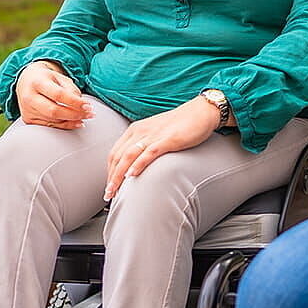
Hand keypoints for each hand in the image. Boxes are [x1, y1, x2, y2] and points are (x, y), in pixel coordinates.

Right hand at [15, 61, 91, 128]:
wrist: (26, 81)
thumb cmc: (47, 79)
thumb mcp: (60, 78)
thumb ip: (71, 90)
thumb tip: (81, 106)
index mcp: (37, 82)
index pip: (58, 95)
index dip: (75, 102)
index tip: (88, 105)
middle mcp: (29, 97)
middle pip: (54, 111)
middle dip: (74, 114)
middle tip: (89, 114)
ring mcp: (27, 110)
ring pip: (52, 120)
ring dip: (72, 121)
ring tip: (85, 117)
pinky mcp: (28, 119)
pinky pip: (49, 126)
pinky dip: (65, 125)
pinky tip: (76, 123)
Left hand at [104, 98, 221, 200]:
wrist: (200, 112)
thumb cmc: (180, 124)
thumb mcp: (155, 134)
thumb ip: (144, 145)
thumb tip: (135, 164)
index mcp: (135, 130)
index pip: (114, 153)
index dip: (109, 171)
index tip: (109, 186)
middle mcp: (140, 131)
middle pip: (118, 157)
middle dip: (111, 177)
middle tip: (108, 194)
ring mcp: (153, 135)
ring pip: (128, 156)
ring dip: (118, 175)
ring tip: (113, 190)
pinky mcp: (167, 140)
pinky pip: (148, 153)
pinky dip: (138, 165)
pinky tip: (131, 176)